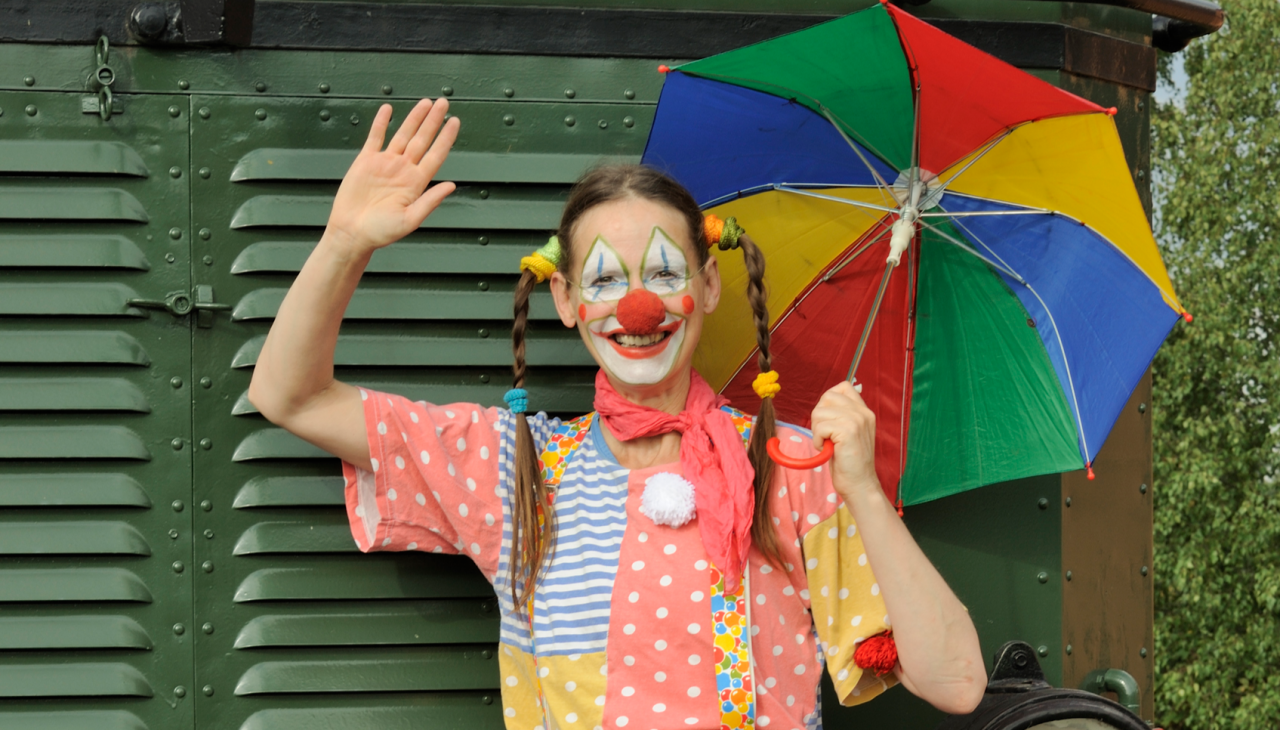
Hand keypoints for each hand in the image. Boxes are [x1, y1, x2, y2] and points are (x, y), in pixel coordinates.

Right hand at [325, 98, 459, 253]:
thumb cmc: (380, 232)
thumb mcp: (410, 220)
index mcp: (416, 183)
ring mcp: (385, 163)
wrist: (351, 233)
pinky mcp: (366, 161)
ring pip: (403, 134)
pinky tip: (389, 110)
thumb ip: (430, 201)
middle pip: (422, 139)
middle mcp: (403, 170)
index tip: (455, 121)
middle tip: (444, 102)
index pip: (435, 154)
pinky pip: (375, 137)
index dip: (446, 138)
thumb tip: (451, 185)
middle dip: (433, 121)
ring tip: (425, 102)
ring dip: (414, 118)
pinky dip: (381, 123)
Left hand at [810, 381, 879, 498]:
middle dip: (819, 416)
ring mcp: (857, 421)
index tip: (828, 419)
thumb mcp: (849, 432)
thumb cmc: (849, 461)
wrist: (859, 484)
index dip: (828, 400)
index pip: (844, 386)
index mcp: (864, 411)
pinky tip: (827, 450)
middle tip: (826, 435)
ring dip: (817, 430)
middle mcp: (863, 413)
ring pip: (820, 412)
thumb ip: (842, 415)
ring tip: (828, 444)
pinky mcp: (848, 432)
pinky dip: (818, 440)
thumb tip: (824, 402)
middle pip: (827, 397)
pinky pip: (820, 427)